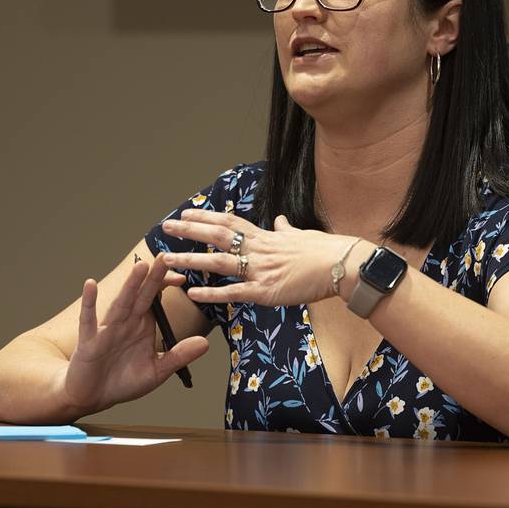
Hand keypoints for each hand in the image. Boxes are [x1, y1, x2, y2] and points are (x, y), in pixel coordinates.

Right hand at [62, 254, 208, 415]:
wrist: (92, 398)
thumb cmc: (122, 382)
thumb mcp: (156, 371)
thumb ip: (177, 356)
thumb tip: (205, 342)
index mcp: (142, 324)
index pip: (156, 297)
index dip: (167, 285)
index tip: (183, 277)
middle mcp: (126, 321)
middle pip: (142, 294)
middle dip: (154, 276)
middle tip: (165, 256)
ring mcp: (107, 329)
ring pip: (121, 303)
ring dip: (130, 285)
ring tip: (141, 267)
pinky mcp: (89, 341)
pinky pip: (88, 319)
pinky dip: (89, 302)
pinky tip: (90, 284)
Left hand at [160, 211, 361, 307]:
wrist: (342, 264)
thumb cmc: (326, 249)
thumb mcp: (302, 234)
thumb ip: (286, 229)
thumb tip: (281, 220)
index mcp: (266, 236)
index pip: (229, 221)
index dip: (206, 216)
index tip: (186, 213)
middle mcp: (258, 249)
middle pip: (217, 235)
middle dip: (190, 230)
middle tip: (166, 227)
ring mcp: (260, 269)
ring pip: (218, 262)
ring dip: (191, 260)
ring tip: (167, 259)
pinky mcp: (266, 291)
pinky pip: (233, 293)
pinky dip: (212, 294)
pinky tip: (193, 294)